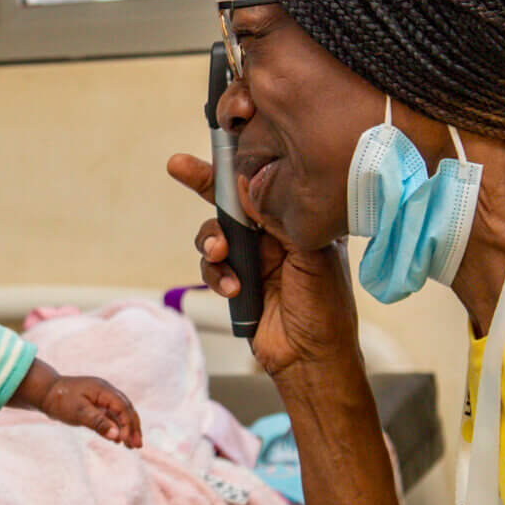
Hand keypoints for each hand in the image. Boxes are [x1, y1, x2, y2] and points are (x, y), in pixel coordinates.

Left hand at [12, 361, 142, 447]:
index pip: (122, 407)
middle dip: (133, 427)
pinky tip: (118, 439)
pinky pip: (111, 415)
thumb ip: (98, 423)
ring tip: (132, 446)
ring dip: (127, 428)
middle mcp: (106, 391)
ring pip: (121, 413)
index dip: (127, 425)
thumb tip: (117, 436)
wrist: (44, 392)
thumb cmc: (60, 400)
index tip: (127, 441)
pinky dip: (117, 427)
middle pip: (127, 409)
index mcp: (103, 390)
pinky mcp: (96, 404)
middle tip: (137, 446)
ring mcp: (102, 397)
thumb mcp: (78, 412)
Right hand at [165, 152, 362, 379]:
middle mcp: (275, 236)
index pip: (266, 186)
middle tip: (178, 166)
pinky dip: (216, 274)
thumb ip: (279, 218)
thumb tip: (248, 184)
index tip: (219, 145)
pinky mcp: (236, 282)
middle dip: (203, 185)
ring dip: (212, 241)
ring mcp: (254, 259)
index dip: (239, 167)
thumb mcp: (311, 256)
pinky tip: (230, 287)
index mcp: (299, 222)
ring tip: (219, 253)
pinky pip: (213, 267)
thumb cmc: (326, 311)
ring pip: (216, 234)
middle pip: (232, 202)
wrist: (311, 360)